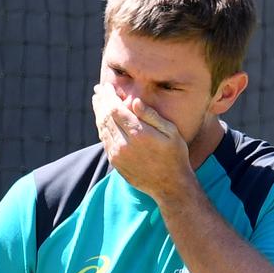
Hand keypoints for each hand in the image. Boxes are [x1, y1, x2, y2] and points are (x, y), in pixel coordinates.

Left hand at [92, 84, 193, 200]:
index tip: (107, 86)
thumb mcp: (171, 132)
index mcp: (138, 134)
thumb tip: (134, 101)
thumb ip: (151, 116)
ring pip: (102, 129)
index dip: (109, 96)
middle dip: (101, 101)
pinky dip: (102, 128)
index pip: (115, 109)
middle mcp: (124, 145)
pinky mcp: (116, 164)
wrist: (170, 186)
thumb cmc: (175, 156)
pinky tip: (103, 120)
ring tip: (98, 101)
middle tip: (99, 90)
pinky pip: (104, 141)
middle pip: (105, 117)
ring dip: (98, 113)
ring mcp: (118, 156)